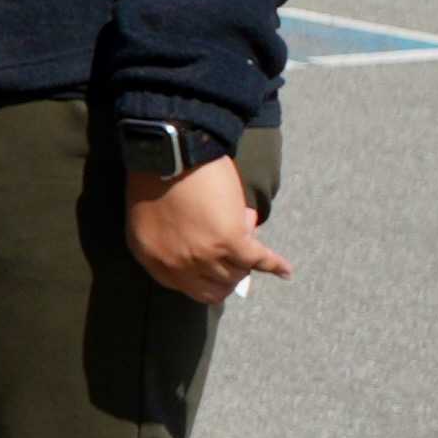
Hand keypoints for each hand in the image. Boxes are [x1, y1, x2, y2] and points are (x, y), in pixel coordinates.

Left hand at [127, 150, 290, 306]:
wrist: (168, 149)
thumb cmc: (156, 173)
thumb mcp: (151, 216)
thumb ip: (173, 237)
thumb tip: (208, 247)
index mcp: (151, 257)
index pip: (187, 286)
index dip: (208, 276)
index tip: (219, 266)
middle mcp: (176, 264)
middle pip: (214, 288)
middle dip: (228, 273)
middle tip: (236, 252)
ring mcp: (204, 256)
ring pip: (238, 272)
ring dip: (246, 255)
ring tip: (245, 224)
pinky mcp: (230, 241)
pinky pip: (259, 259)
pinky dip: (275, 264)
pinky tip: (286, 270)